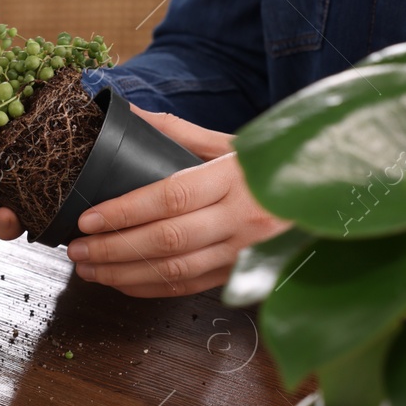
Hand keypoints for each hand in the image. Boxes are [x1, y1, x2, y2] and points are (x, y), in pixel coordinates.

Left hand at [65, 108, 289, 297]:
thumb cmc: (272, 165)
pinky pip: (190, 288)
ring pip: (176, 272)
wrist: (327, 197)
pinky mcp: (244, 274)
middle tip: (78, 249)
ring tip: (89, 269)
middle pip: (167, 240)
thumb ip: (178, 132)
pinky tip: (122, 283)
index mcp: (235, 178)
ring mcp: (245, 252)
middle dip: (114, 249)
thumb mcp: (232, 143)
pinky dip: (151, 288)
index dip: (124, 212)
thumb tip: (126, 116)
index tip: (88, 219)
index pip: (170, 198)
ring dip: (125, 274)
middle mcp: (242, 219)